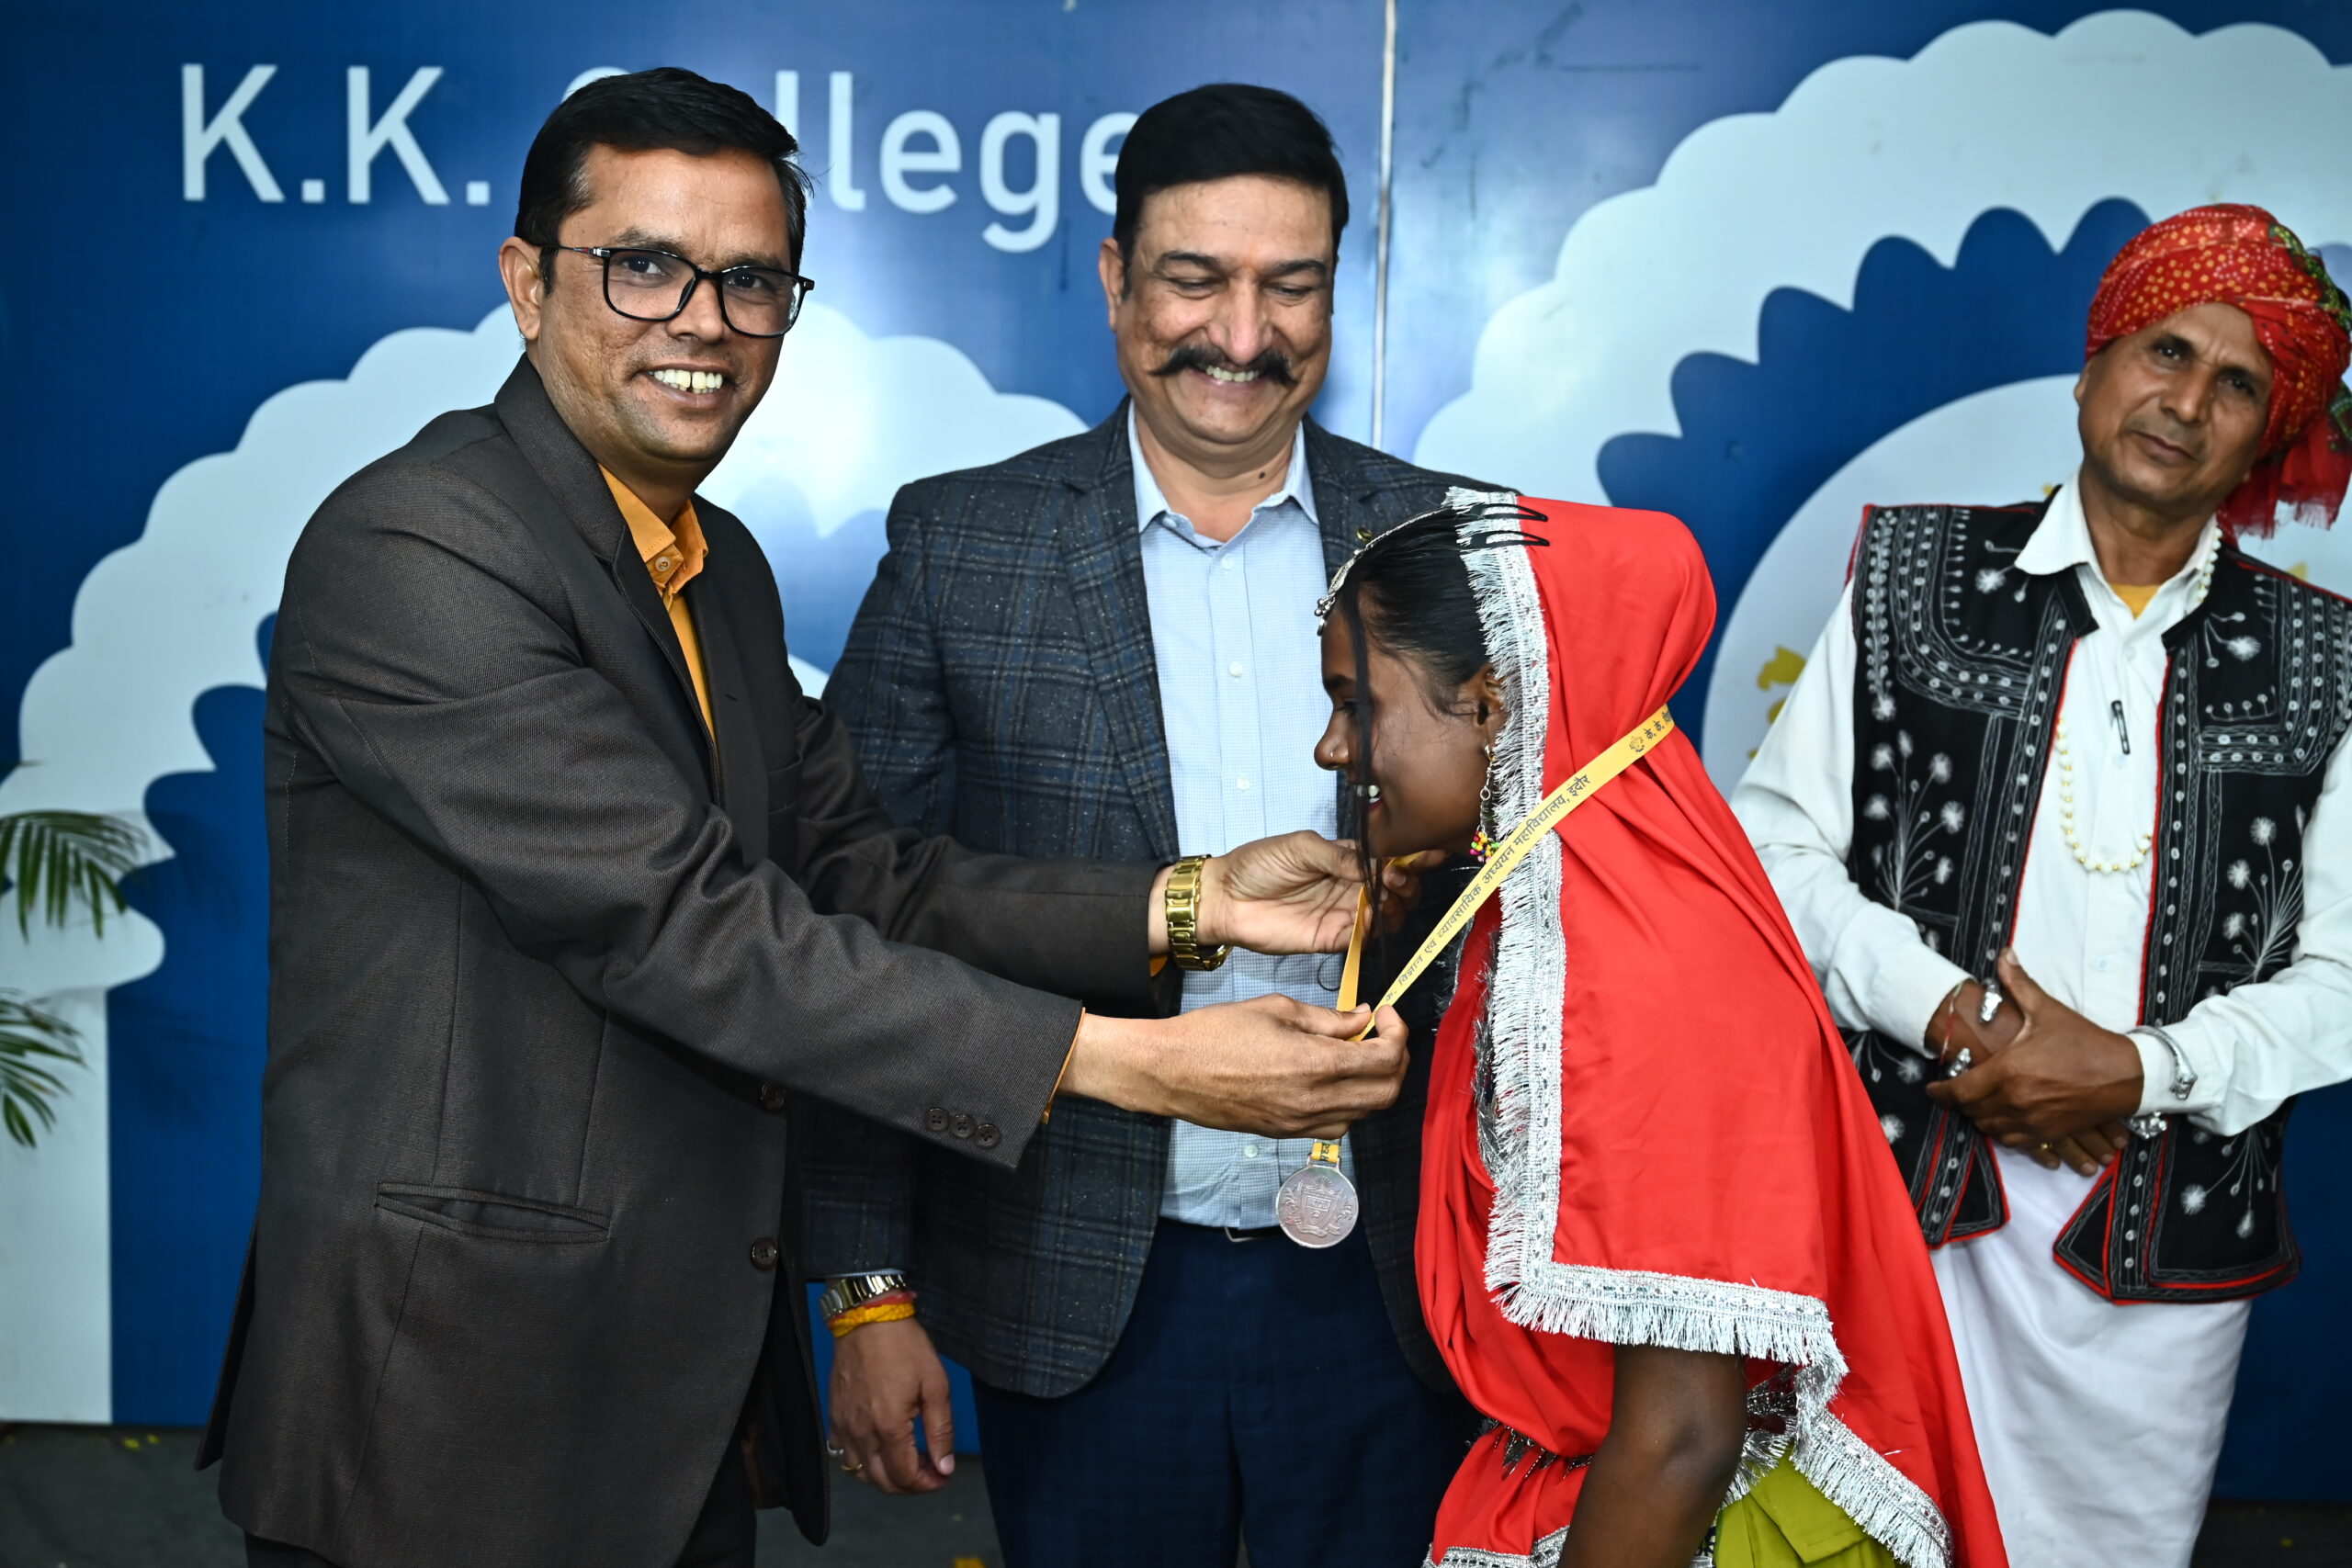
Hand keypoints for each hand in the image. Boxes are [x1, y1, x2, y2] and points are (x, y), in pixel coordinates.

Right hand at [827, 1315, 954, 1494]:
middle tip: (930, 1471)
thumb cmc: (904, 1346)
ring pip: (861, 1473)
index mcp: (888, 1427)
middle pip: (882, 1483)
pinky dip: (863, 1461)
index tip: (943, 1477)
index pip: (905, 1478)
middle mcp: (860, 1433)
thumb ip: (940, 1432)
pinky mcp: (834, 1416)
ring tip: (908, 1460)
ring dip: (886, 1476)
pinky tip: (880, 1447)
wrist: (868, 1318)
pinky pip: (844, 1454)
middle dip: (910, 1486)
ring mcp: (843, 1426)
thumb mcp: (936, 1386)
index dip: (927, 1485)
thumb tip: (944, 1468)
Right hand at [1060, 996, 1409, 1137]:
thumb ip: (1327, 1018)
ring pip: (1366, 1113)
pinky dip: (1350, 1103)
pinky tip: (1332, 1079)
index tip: (1386, 1014)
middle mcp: (1315, 1102)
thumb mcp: (1276, 1009)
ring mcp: (1301, 1124)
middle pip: (1387, 1093)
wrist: (1172, 1072)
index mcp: (1315, 1065)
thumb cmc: (1215, 1034)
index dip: (1397, 1033)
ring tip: (1356, 1054)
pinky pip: (1337, 1125)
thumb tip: (1363, 1018)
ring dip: (1373, 1084)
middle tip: (1382, 1035)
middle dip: (1396, 1061)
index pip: (1386, 1059)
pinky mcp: (1287, 1133)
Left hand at [1155, 833, 1442, 955]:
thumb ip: (1340, 855)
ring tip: (1388, 897)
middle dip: (1406, 884)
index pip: (1387, 859)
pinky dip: (1373, 929)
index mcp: (1345, 858)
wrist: (1225, 899)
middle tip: (1397, 880)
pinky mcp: (1331, 939)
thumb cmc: (1258, 864)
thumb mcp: (1301, 846)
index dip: (1409, 858)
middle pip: (1394, 888)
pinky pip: (1362, 937)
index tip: (1427, 855)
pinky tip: (1370, 917)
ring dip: (1395, 906)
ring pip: (1386, 914)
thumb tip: (1376, 864)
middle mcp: (1350, 886)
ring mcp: (1343, 913)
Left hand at [1926, 949, 2144, 1165]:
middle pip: (1972, 1110)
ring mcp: (2032, 1122)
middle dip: (1961, 1101)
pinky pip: (2013, 1141)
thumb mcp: (2048, 1010)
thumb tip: (2004, 955)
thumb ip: (2019, 984)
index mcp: (2008, 1072)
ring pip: (1990, 1128)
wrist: (2126, 1075)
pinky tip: (2004, 1119)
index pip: (1959, 1091)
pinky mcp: (2048, 1134)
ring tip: (1980, 1102)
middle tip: (1959, 1089)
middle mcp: (2015, 1101)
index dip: (1940, 1093)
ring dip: (1981, 1116)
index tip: (1931, 1089)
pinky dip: (2003, 1131)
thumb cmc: (2085, 1042)